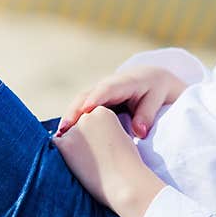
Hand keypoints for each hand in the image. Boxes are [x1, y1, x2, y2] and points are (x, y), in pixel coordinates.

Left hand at [52, 106, 164, 216]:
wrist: (127, 182)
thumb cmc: (126, 165)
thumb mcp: (118, 137)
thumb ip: (102, 131)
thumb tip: (82, 136)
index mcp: (103, 111)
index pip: (87, 121)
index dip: (94, 138)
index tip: (105, 150)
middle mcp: (87, 116)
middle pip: (75, 127)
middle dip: (81, 141)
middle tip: (98, 158)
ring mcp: (75, 129)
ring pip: (65, 138)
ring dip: (72, 149)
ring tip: (91, 163)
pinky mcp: (64, 144)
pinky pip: (55, 148)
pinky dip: (63, 156)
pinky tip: (78, 164)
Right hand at [56, 65, 187, 138]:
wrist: (150, 79)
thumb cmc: (155, 90)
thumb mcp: (156, 99)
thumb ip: (147, 114)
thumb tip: (139, 132)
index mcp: (123, 82)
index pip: (106, 89)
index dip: (95, 99)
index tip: (85, 111)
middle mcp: (105, 85)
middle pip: (85, 96)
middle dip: (74, 111)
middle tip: (64, 130)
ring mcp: (97, 93)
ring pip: (79, 103)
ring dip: (68, 118)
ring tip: (59, 137)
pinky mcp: (93, 101)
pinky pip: (80, 109)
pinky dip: (72, 121)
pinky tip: (63, 137)